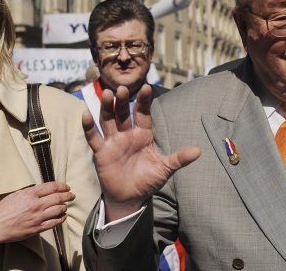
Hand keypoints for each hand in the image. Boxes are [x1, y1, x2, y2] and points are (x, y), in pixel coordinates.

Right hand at [0, 181, 74, 262]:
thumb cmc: (3, 209)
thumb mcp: (16, 194)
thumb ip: (31, 192)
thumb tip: (44, 189)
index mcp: (30, 194)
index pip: (52, 187)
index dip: (62, 186)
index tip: (67, 187)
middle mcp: (36, 204)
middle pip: (58, 197)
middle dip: (68, 196)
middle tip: (72, 195)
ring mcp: (37, 217)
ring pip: (59, 210)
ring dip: (65, 207)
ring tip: (66, 205)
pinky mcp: (37, 228)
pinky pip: (55, 223)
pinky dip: (61, 218)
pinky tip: (63, 216)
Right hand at [82, 84, 200, 221]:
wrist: (130, 199)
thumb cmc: (148, 181)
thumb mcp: (165, 169)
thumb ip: (179, 158)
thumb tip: (199, 151)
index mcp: (143, 135)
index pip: (143, 113)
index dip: (144, 101)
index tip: (146, 87)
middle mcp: (127, 134)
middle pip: (123, 113)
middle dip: (122, 101)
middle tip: (122, 88)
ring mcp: (113, 142)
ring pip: (108, 120)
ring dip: (106, 107)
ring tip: (106, 94)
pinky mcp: (101, 152)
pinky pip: (93, 137)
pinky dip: (88, 127)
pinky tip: (86, 114)